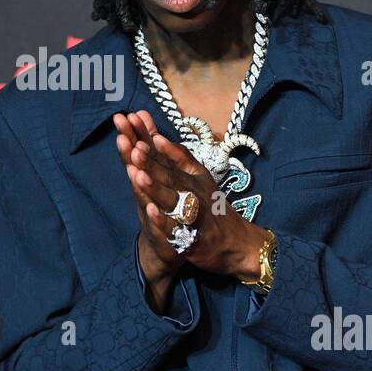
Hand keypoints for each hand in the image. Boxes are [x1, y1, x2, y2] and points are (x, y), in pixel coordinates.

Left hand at [117, 110, 267, 282]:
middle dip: (150, 162)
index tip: (137, 128)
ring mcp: (192, 215)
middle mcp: (192, 193)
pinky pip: (175, 229)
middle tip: (133, 147)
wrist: (237, 242)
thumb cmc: (214, 206)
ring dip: (155, 187)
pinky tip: (150, 211)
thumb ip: (180, 157)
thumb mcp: (200, 177)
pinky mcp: (190, 238)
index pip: (168, 159)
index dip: (151, 145)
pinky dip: (163, 220)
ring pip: (171, 199)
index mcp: (191, 178)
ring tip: (138, 175)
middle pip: (169, 176)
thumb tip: (157, 137)